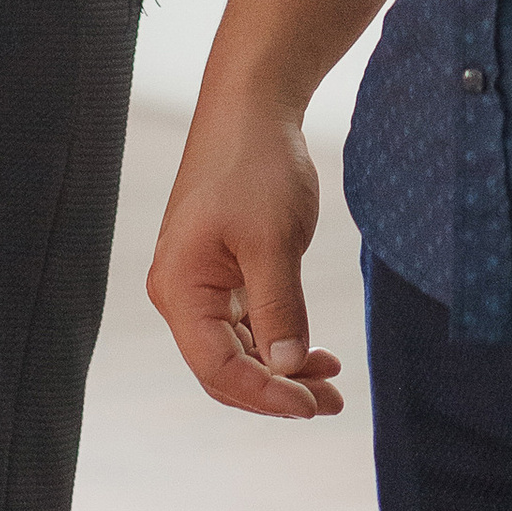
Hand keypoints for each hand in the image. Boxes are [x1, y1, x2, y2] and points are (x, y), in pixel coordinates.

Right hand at [147, 89, 347, 423]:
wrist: (253, 105)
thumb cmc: (255, 164)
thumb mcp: (273, 240)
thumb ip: (279, 310)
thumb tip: (287, 371)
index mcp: (180, 288)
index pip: (217, 369)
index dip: (265, 396)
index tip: (312, 405)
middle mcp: (180, 293)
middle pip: (224, 369)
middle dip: (276, 392)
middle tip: (331, 404)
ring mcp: (200, 283)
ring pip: (238, 351)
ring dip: (282, 372)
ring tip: (332, 386)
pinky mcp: (221, 272)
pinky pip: (246, 326)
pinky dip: (279, 343)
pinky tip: (314, 353)